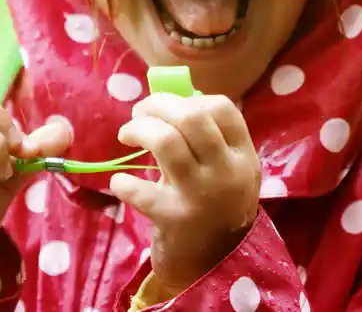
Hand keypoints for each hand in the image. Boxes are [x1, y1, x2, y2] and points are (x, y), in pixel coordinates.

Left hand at [109, 93, 260, 294]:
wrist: (213, 265)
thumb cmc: (214, 206)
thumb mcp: (226, 170)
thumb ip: (207, 137)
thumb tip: (173, 95)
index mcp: (243, 156)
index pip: (221, 107)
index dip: (188, 99)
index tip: (166, 106)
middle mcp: (227, 172)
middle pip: (191, 117)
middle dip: (157, 105)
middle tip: (139, 113)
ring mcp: (201, 195)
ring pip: (166, 141)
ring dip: (138, 129)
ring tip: (127, 135)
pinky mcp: (174, 218)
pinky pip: (139, 190)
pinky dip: (121, 182)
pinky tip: (118, 183)